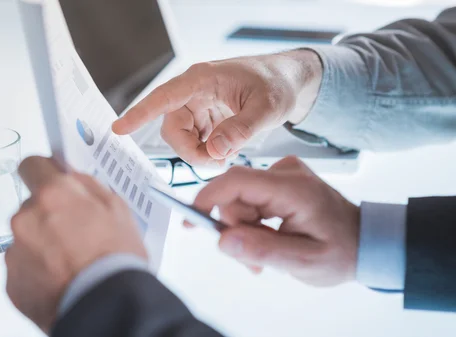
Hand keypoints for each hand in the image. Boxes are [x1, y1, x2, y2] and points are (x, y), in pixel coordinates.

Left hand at [5, 157, 145, 332]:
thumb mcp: (117, 209)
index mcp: (53, 195)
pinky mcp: (11, 280)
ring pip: (26, 237)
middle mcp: (27, 218)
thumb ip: (87, 185)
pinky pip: (22, 265)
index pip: (32, 165)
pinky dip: (37, 270)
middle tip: (74, 232)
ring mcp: (16, 251)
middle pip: (31, 206)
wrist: (106, 308)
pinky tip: (61, 277)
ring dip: (43, 244)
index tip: (50, 179)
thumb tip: (71, 175)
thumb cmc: (115, 261)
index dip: (44, 172)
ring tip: (71, 261)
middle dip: (48, 215)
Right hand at [112, 50, 321, 165]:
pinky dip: (205, 152)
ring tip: (226, 157)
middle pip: (172, 129)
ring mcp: (196, 106)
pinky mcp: (202, 118)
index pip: (163, 97)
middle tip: (218, 162)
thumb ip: (241, 130)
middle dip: (190, 152)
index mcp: (202, 80)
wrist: (286, 82)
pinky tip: (225, 151)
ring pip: (181, 139)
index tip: (119, 128)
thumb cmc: (276, 85)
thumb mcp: (267, 108)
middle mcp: (193, 92)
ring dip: (198, 154)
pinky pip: (193, 141)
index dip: (139, 113)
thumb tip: (214, 150)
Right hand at [193, 156, 359, 286]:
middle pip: (235, 193)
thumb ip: (263, 250)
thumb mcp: (303, 261)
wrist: (366, 241)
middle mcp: (286, 173)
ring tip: (264, 256)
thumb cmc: (341, 251)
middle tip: (249, 260)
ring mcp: (284, 173)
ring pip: (240, 198)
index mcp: (293, 188)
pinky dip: (252, 222)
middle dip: (233, 227)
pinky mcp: (281, 179)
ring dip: (243, 229)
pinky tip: (267, 238)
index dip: (207, 198)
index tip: (191, 221)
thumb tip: (222, 238)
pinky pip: (250, 197)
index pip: (237, 181)